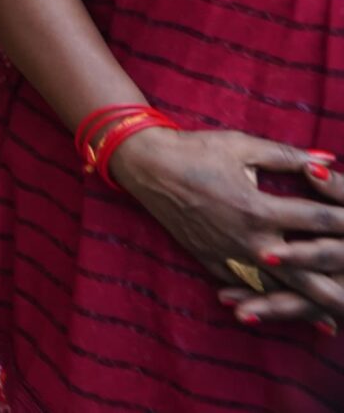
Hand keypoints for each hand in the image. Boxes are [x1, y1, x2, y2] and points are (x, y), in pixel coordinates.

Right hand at [113, 129, 343, 322]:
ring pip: (277, 289)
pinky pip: (246, 287)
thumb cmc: (194, 150)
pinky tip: (283, 311)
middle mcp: (249, 239)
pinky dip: (266, 302)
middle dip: (336, 285)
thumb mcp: (242, 146)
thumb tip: (328, 160)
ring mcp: (229, 255)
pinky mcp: (211, 261)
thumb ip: (289, 157)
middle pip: (306, 271)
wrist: (144, 165)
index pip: (319, 219)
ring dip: (307, 305)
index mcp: (259, 208)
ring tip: (332, 322)